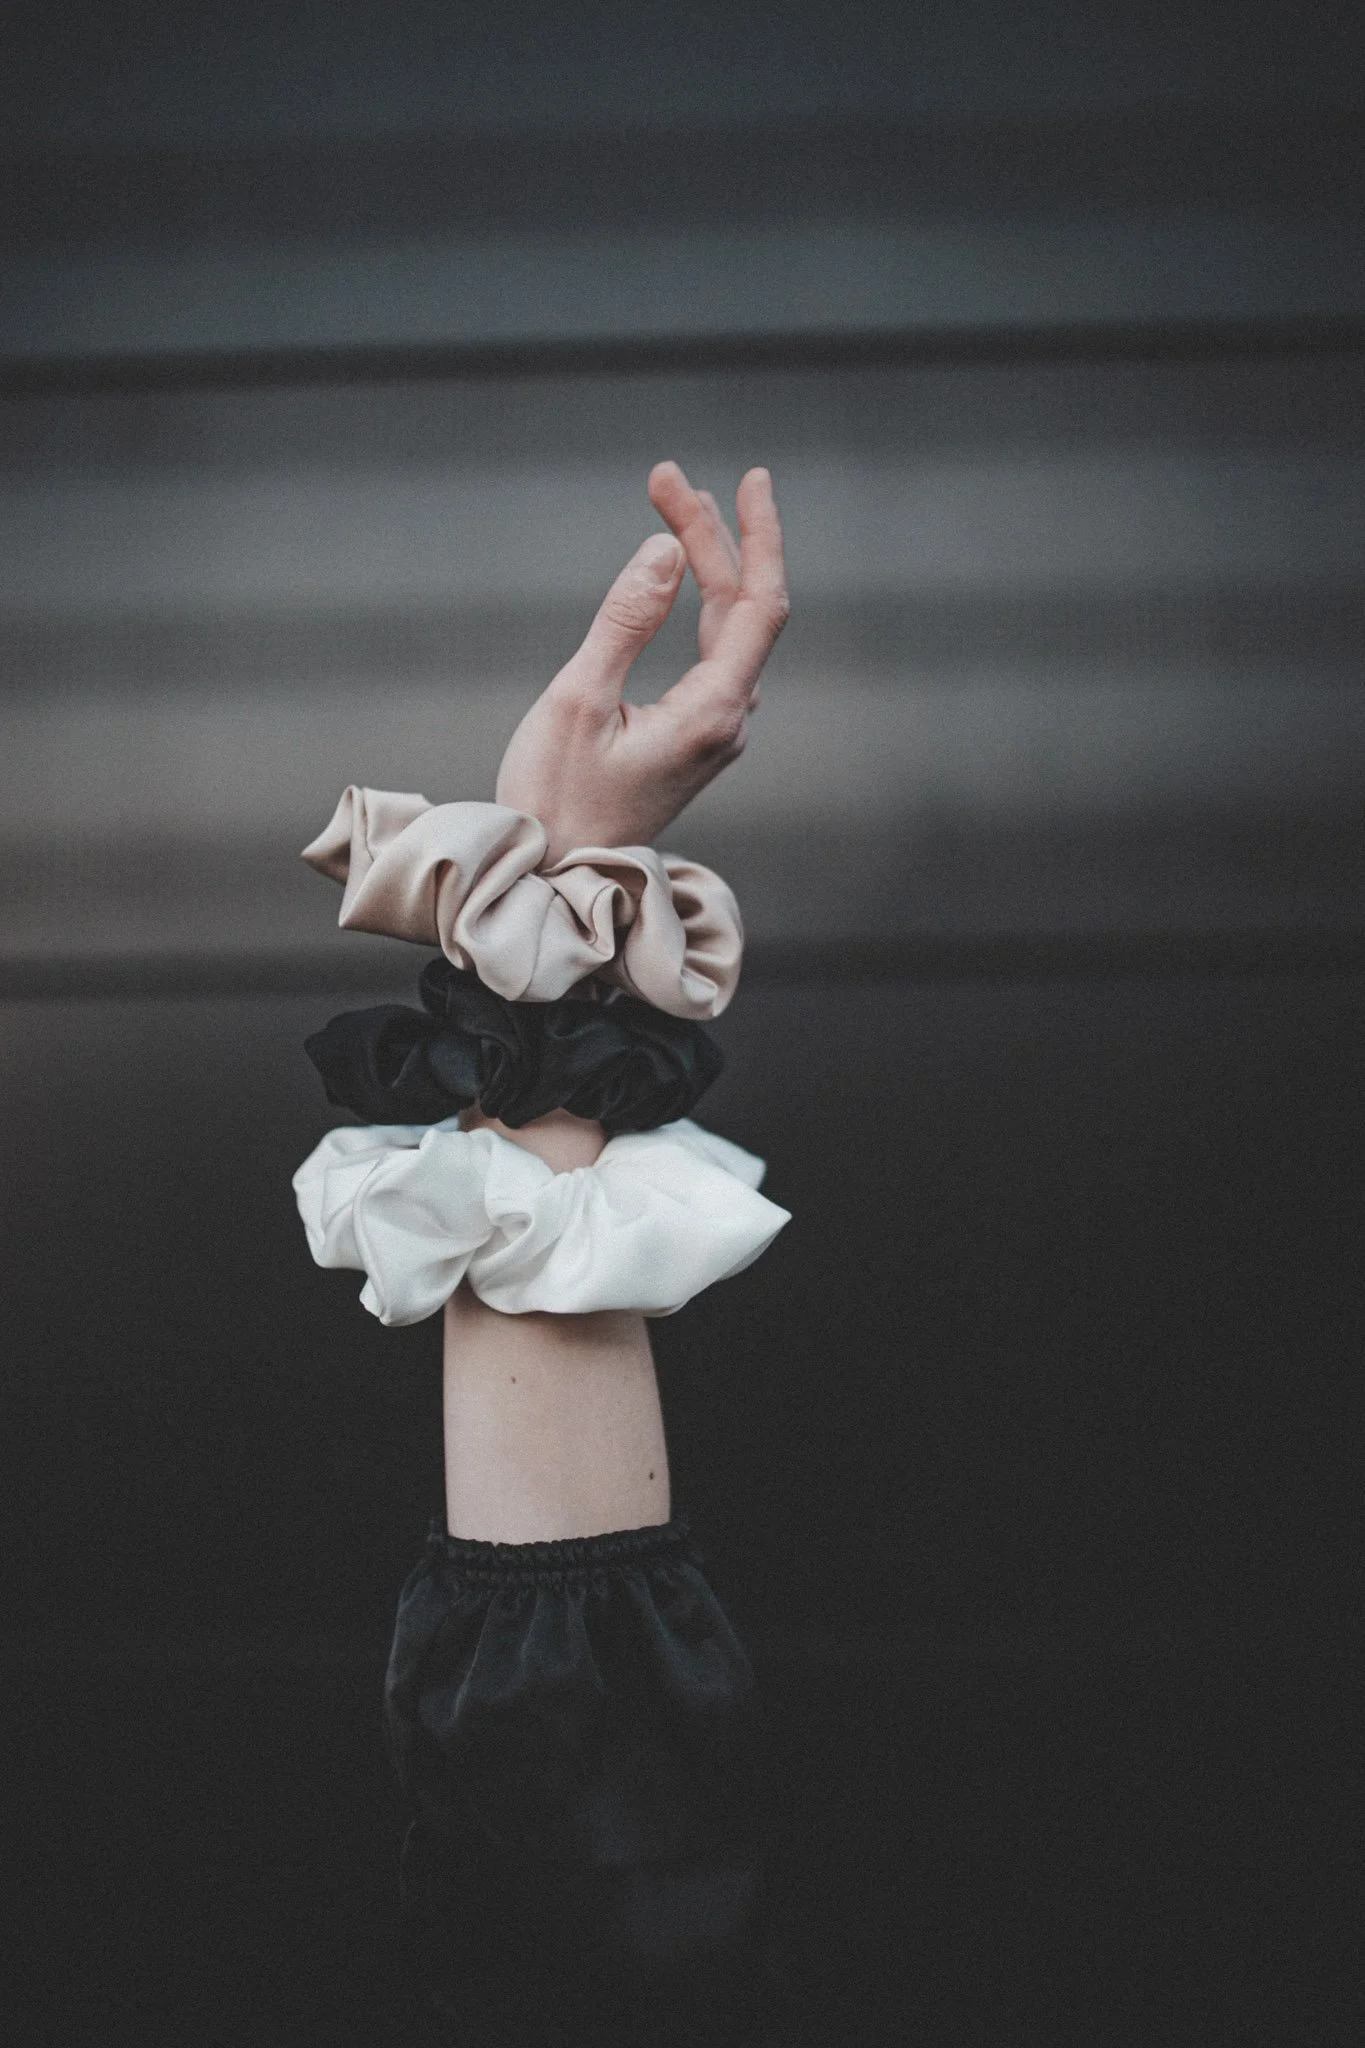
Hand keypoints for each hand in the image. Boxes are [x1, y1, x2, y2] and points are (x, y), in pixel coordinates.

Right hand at [494, 462, 788, 858]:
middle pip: (743, 609)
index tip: (747, 478)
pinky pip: (714, 655)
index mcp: (711, 713)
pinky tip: (683, 578)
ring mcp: (716, 733)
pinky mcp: (696, 739)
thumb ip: (625, 621)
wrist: (553, 876)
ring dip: (707, 566)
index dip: (756, 535)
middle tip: (664, 478)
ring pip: (730, 631)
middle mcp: (728, 722)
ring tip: (674, 505)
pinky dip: (700, 605)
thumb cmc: (554, 799)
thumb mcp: (578, 700)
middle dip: (711, 537)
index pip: (760, 605)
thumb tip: (665, 550)